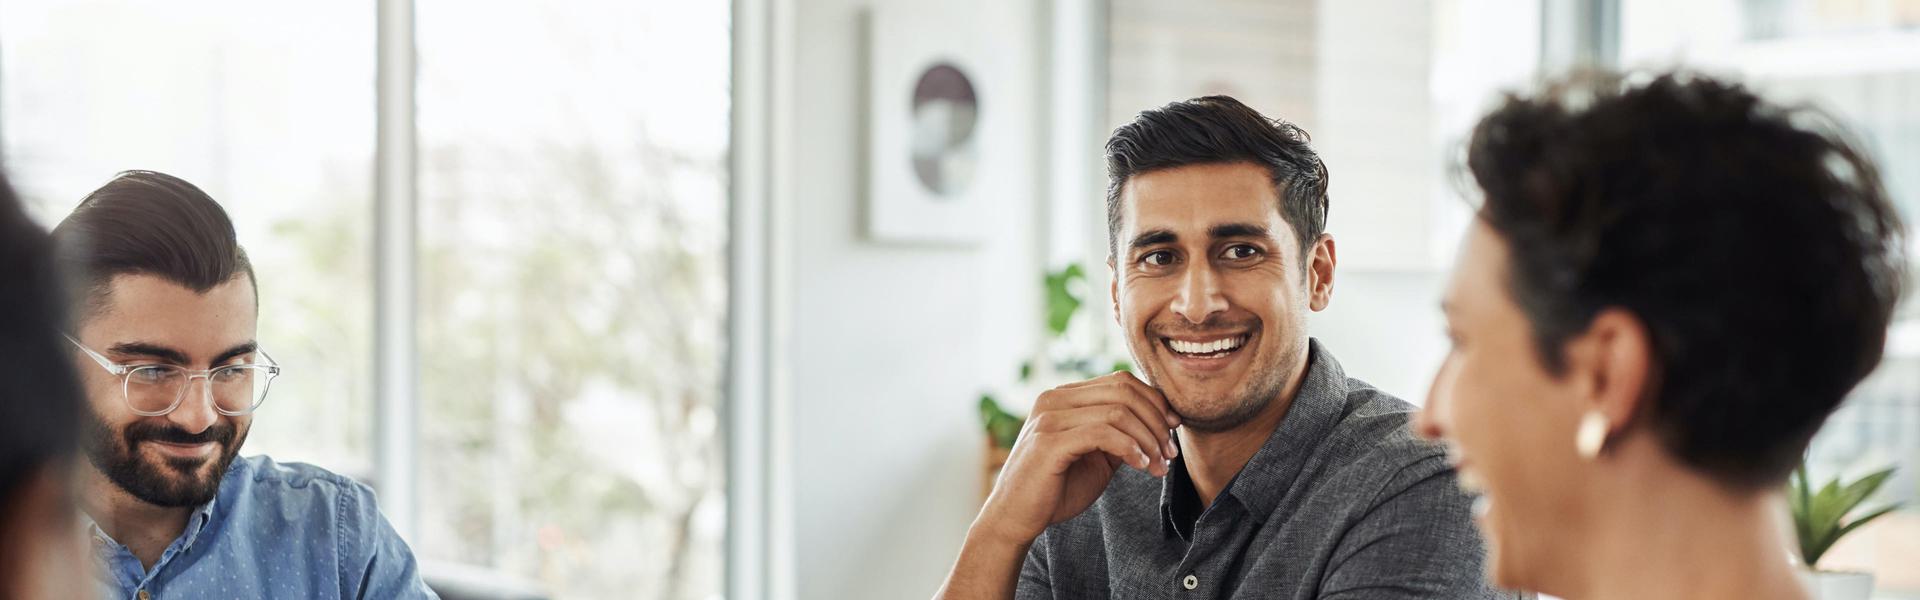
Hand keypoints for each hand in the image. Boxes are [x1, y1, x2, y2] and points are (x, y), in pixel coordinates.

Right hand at [973, 371, 1179, 545]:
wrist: (1015, 518)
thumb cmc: (1055, 489)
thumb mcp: (1096, 457)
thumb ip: (1119, 436)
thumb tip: (1159, 423)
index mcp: (1064, 396)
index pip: (1120, 382)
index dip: (1154, 402)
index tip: (1173, 430)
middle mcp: (1054, 398)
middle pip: (1123, 391)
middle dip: (1156, 421)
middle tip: (1170, 453)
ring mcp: (1049, 417)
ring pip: (1118, 411)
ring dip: (1148, 439)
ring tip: (1158, 466)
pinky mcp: (1049, 441)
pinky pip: (1102, 433)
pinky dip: (1130, 448)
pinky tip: (1141, 466)